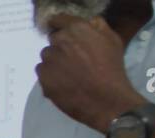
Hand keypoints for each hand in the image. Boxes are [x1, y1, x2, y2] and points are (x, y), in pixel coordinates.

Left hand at [37, 15, 146, 131]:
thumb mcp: (112, 40)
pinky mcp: (43, 76)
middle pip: (53, 41)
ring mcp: (49, 59)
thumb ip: (98, 27)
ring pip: (46, 57)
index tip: (64, 35)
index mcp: (77, 29)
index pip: (58, 20)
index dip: (60, 27)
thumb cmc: (112, 69)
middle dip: (61, 48)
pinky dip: (49, 76)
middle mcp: (60, 41)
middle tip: (73, 60)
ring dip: (54, 62)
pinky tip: (62, 83)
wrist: (105, 99)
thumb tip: (88, 22)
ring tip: (69, 74)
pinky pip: (42, 72)